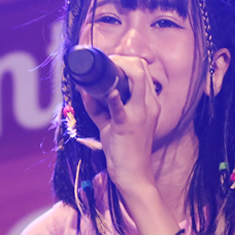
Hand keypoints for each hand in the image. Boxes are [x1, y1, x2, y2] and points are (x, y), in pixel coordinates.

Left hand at [80, 55, 159, 192]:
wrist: (134, 176)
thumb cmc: (125, 149)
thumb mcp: (112, 124)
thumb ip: (99, 107)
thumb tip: (84, 90)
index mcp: (150, 103)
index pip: (143, 70)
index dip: (126, 60)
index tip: (110, 61)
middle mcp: (149, 105)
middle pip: (141, 68)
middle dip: (121, 59)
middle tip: (104, 62)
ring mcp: (140, 114)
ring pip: (137, 78)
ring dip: (118, 68)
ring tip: (102, 70)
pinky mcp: (127, 126)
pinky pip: (120, 106)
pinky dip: (112, 96)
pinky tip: (106, 91)